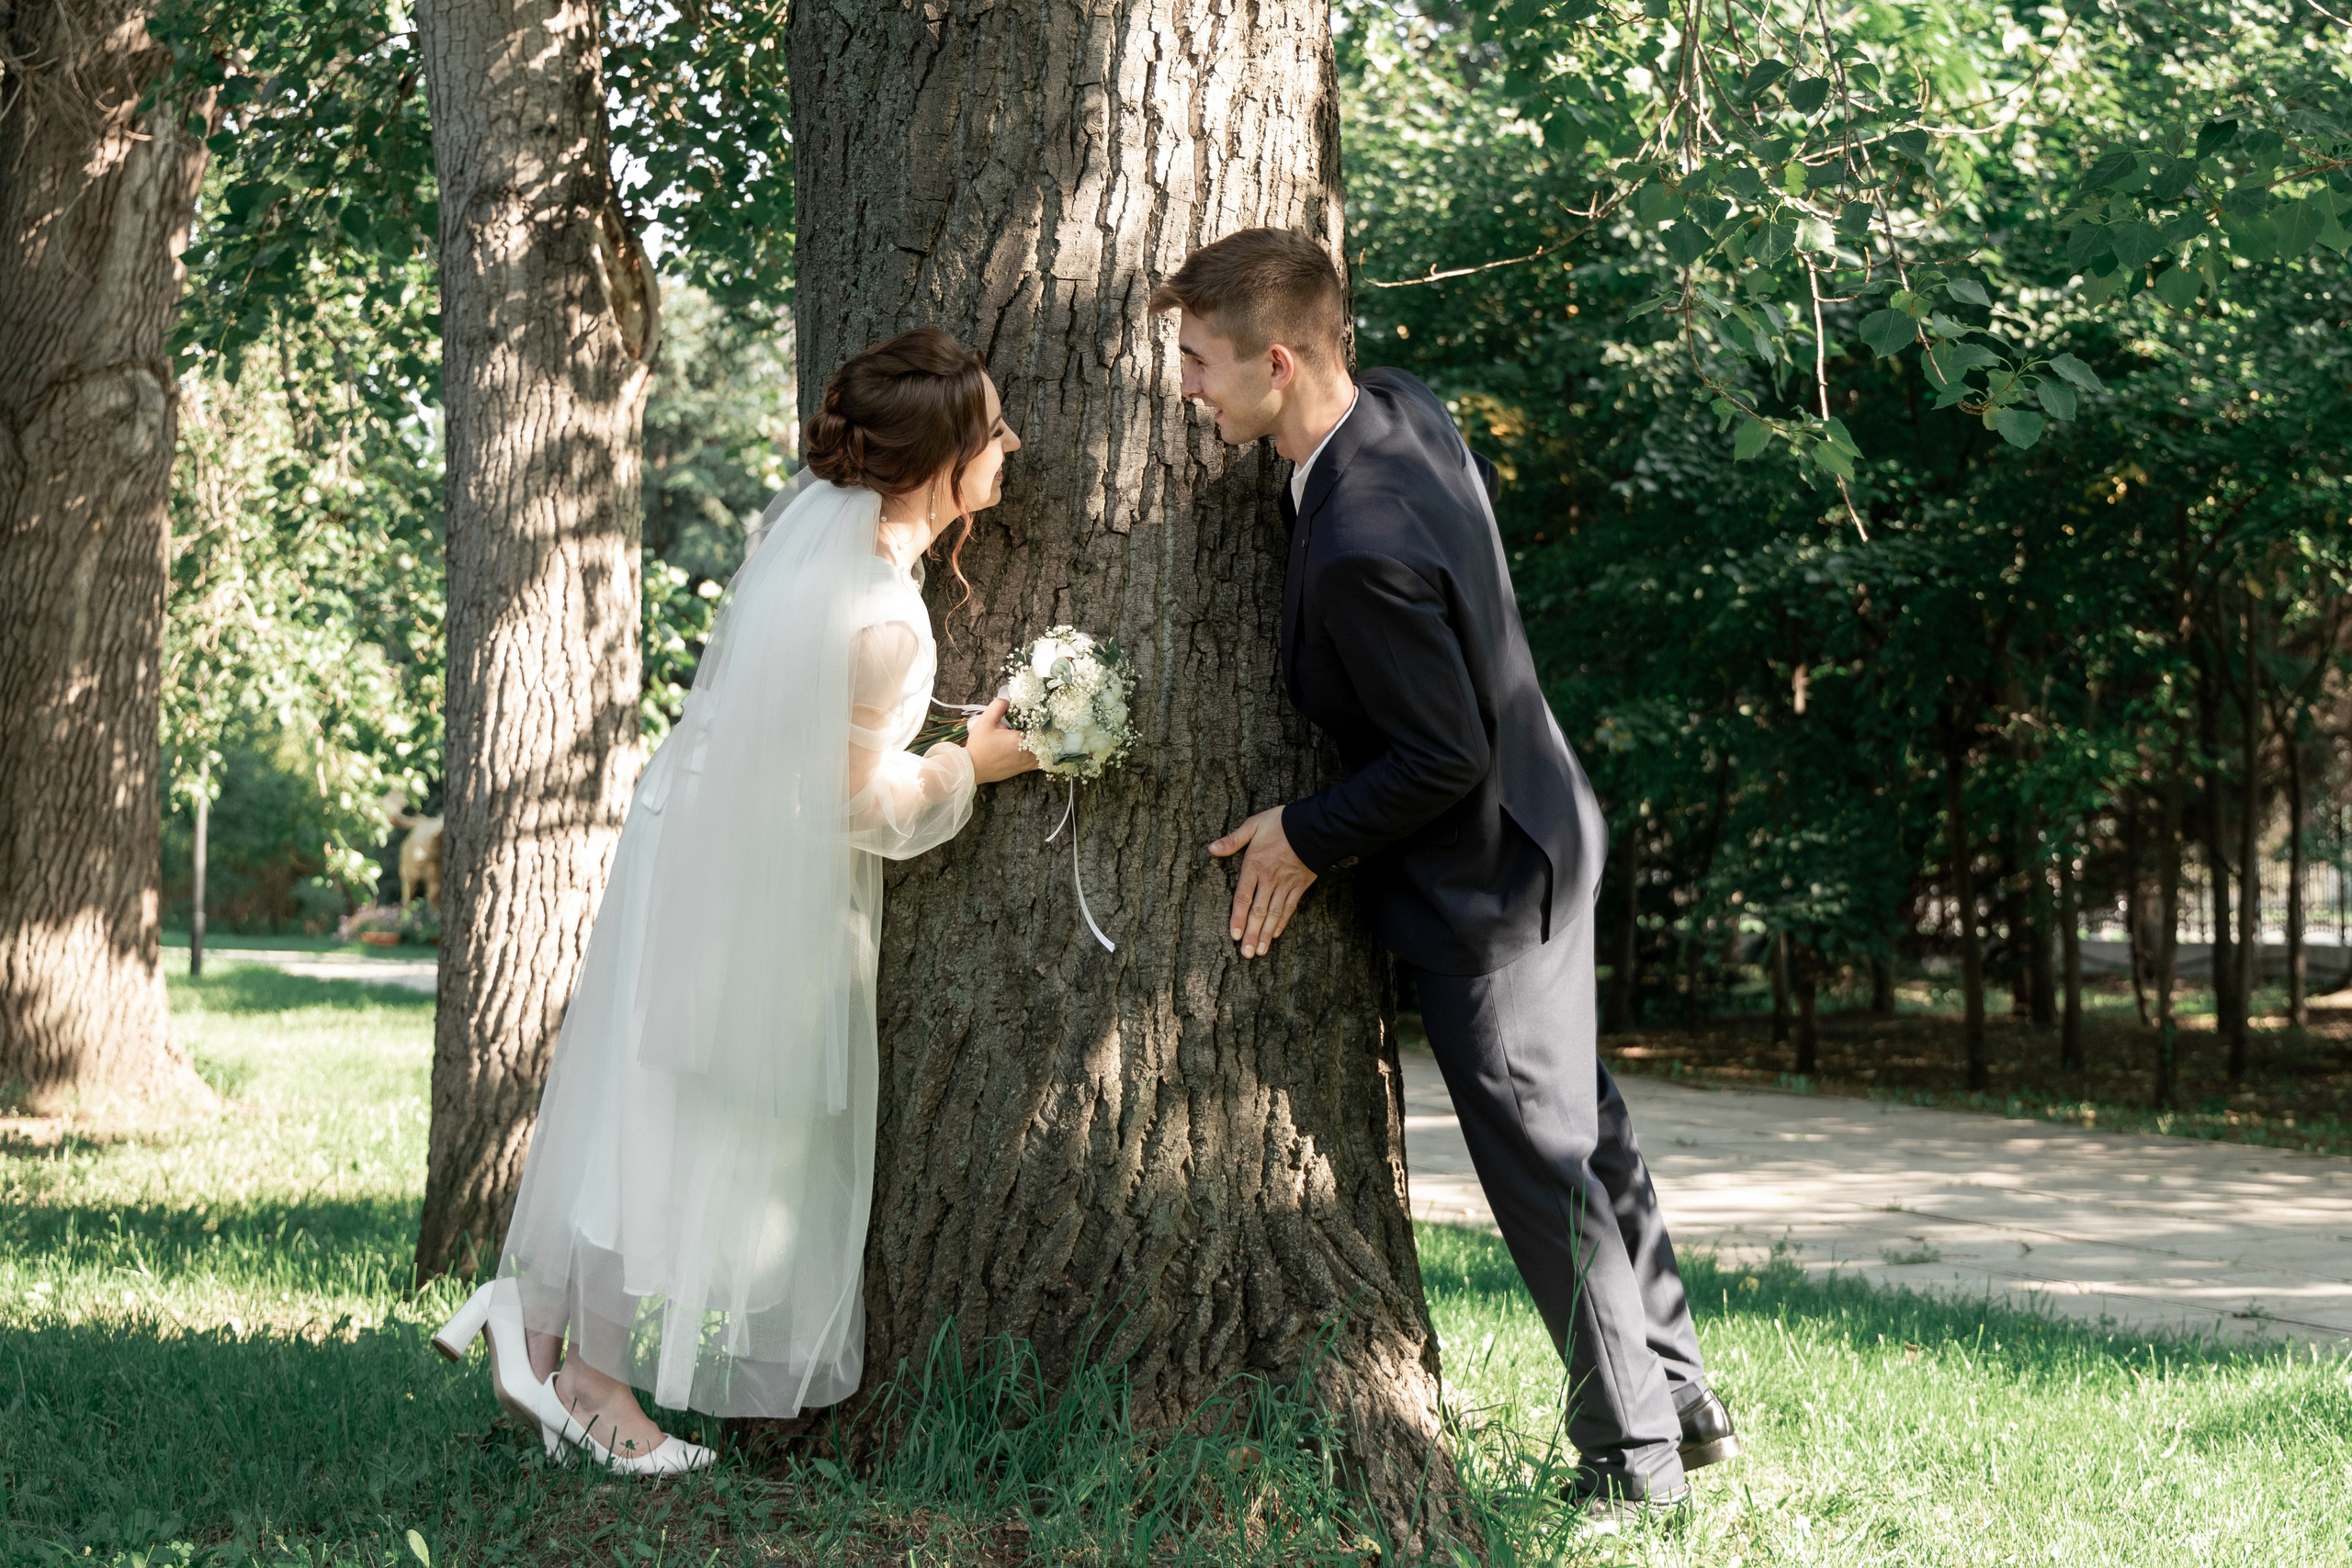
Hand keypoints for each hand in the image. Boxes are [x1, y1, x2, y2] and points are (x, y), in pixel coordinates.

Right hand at [962, 699, 1038, 783]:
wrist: (974, 767)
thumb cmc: (979, 746)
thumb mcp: (986, 721)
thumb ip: (998, 706)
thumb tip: (1009, 701)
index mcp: (1020, 740)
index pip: (1041, 725)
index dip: (1040, 717)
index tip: (1035, 713)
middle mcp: (1028, 753)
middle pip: (1045, 738)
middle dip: (1041, 729)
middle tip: (1034, 721)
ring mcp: (1028, 763)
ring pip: (1045, 750)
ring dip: (1043, 741)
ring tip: (1035, 733)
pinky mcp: (1025, 768)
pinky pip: (1040, 761)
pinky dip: (1041, 753)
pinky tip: (1035, 746)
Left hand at [1209, 806, 1317, 958]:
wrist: (1315, 826)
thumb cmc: (1282, 823)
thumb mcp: (1254, 824)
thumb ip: (1233, 839)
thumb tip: (1211, 848)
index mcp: (1255, 865)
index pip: (1243, 896)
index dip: (1238, 917)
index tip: (1235, 935)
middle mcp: (1270, 879)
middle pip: (1258, 911)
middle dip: (1252, 934)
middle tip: (1246, 954)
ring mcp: (1286, 884)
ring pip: (1274, 914)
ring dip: (1266, 934)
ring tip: (1260, 951)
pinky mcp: (1300, 886)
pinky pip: (1290, 907)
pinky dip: (1282, 922)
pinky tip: (1276, 934)